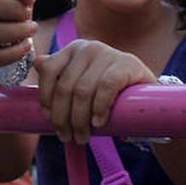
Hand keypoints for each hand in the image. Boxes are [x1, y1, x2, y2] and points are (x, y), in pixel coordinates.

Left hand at [33, 40, 155, 144]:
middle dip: (63, 116)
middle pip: (65, 86)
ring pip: (83, 90)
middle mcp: (87, 48)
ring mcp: (107, 53)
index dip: (45, 97)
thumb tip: (37, 63)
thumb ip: (61, 73)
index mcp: (72, 50)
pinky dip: (99, 107)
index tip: (48, 119)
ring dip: (79, 119)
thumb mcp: (83, 80)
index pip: (49, 71)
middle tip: (66, 137)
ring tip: (82, 137)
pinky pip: (106, 87)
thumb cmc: (109, 89)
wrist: (148, 92)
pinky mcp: (126, 63)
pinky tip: (98, 122)